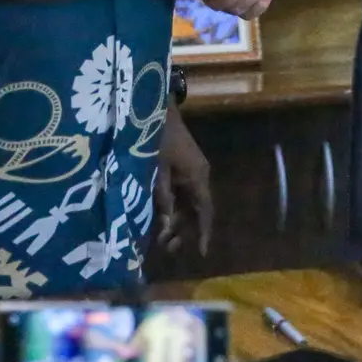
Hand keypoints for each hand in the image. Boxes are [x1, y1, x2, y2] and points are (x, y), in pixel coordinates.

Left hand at [151, 105, 212, 255]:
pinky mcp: (183, 166)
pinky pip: (183, 192)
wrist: (156, 108)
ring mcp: (192, 170)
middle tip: (167, 248)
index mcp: (197, 176)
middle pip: (197, 210)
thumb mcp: (156, 170)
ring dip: (177, 220)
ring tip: (161, 237)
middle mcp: (199, 175)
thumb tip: (166, 223)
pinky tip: (162, 217)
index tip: (200, 253)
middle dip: (184, 230)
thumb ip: (162, 197)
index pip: (205, 211)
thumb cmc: (157, 137)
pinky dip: (174, 207)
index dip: (203, 233)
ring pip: (189, 203)